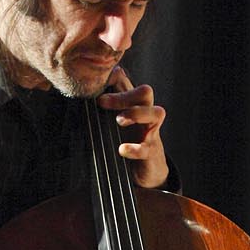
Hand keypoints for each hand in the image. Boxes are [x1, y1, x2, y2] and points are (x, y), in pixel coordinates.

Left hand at [99, 68, 168, 188]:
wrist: (147, 170)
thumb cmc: (129, 140)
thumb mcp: (116, 119)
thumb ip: (108, 103)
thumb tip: (92, 85)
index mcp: (134, 105)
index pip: (126, 82)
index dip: (115, 79)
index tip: (95, 84)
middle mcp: (146, 114)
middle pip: (145, 92)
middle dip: (124, 95)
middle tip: (101, 102)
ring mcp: (151, 132)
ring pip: (157, 113)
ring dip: (136, 113)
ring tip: (119, 121)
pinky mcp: (151, 153)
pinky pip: (147, 147)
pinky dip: (135, 148)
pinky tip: (122, 150)